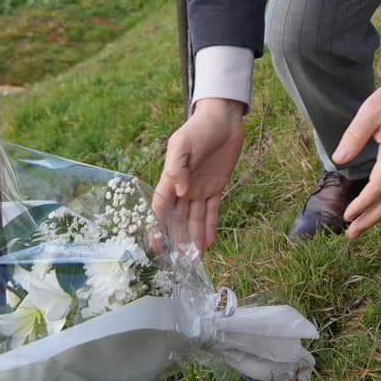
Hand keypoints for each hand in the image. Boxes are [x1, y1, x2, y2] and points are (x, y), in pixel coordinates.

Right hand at [152, 98, 244, 251]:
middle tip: (177, 261)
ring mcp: (200, 188)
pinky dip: (210, 227)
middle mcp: (184, 187)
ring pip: (195, 219)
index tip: (157, 245)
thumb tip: (180, 192)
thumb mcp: (183, 143)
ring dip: (194, 238)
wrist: (224, 119)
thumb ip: (178, 167)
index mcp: (170, 177)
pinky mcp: (217, 187)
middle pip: (178, 218)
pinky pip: (212, 211)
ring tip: (195, 258)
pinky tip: (209, 243)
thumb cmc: (199, 127)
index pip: (160, 206)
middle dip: (176, 239)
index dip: (157, 226)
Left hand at [330, 73, 380, 238]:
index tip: (347, 215)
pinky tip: (378, 206)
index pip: (379, 187)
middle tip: (352, 233)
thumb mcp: (370, 110)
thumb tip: (338, 161)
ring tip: (362, 225)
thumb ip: (353, 136)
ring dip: (380, 214)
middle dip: (370, 219)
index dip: (363, 204)